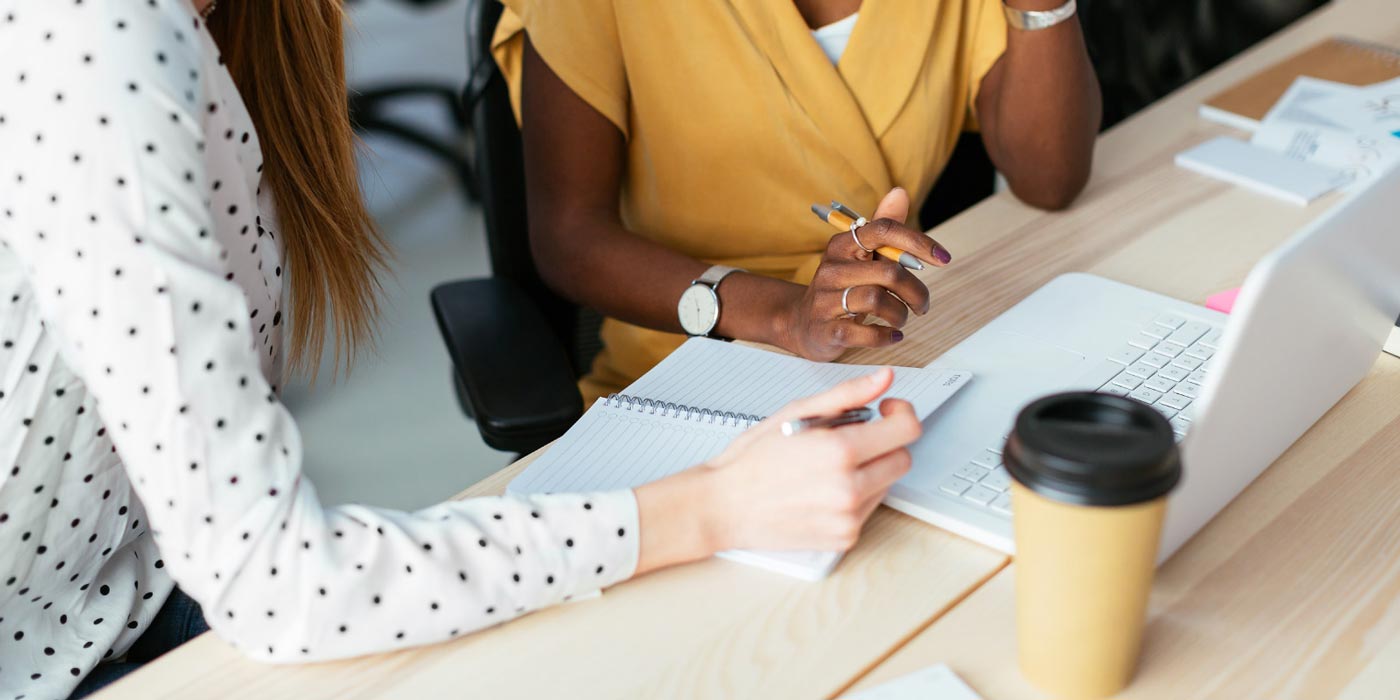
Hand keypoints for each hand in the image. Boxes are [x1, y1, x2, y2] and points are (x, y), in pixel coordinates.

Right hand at [702, 368, 921, 552]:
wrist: (723, 506)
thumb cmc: (752, 460)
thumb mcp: (796, 413)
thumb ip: (847, 395)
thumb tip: (883, 378)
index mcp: (839, 451)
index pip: (906, 430)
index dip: (901, 413)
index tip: (886, 411)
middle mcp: (849, 488)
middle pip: (903, 459)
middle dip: (885, 443)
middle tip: (853, 438)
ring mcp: (848, 518)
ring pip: (887, 484)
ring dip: (870, 471)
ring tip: (829, 466)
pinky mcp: (844, 538)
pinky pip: (869, 510)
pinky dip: (856, 496)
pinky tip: (824, 489)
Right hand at [779, 188, 951, 361]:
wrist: (801, 323)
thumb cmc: (842, 287)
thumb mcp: (861, 257)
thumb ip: (883, 228)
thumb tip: (900, 193)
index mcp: (843, 245)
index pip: (883, 230)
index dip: (918, 242)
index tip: (943, 258)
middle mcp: (832, 268)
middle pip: (888, 272)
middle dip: (916, 291)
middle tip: (922, 305)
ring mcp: (826, 300)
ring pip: (877, 300)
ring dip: (900, 314)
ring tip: (901, 319)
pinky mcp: (826, 330)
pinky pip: (863, 333)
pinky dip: (885, 336)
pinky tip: (892, 335)